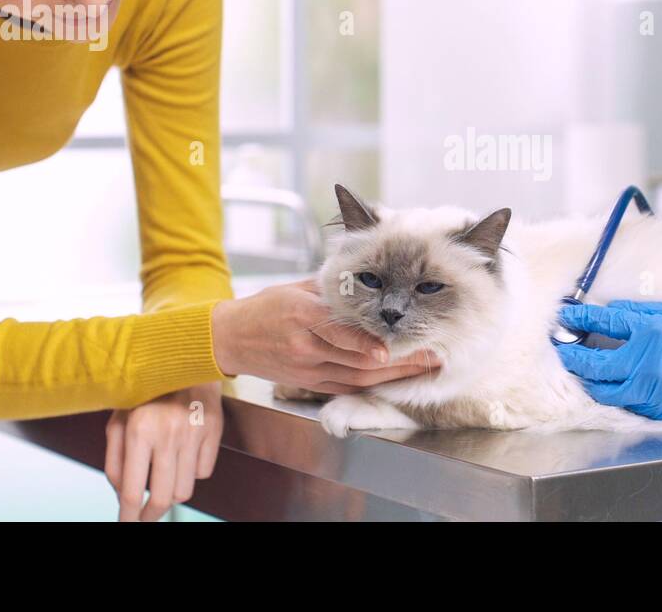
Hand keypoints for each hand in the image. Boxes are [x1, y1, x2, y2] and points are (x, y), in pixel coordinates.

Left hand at [104, 380, 222, 521]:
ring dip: (171, 492)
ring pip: (185, 489)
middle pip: (163, 497)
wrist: (184, 358)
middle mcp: (168, 434)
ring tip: (163, 480)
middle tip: (146, 517)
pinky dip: (192, 472)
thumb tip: (124, 495)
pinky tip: (183, 456)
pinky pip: (204, 471)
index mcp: (139, 430)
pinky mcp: (214, 431)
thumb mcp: (118, 421)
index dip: (129, 516)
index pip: (133, 490)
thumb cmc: (145, 392)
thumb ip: (114, 461)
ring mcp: (195, 433)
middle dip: (152, 515)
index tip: (127, 524)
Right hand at [210, 279, 441, 392]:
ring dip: (394, 376)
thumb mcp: (296, 288)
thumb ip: (332, 286)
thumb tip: (368, 274)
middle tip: (431, 355)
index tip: (389, 348)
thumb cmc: (266, 307)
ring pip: (357, 378)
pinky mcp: (309, 383)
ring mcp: (307, 369)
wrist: (230, 338)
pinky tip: (397, 379)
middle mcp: (305, 346)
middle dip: (399, 361)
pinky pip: (346, 386)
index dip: (364, 344)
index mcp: (301, 315)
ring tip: (424, 367)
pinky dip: (374, 384)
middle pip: (357, 360)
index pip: (337, 333)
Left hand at [555, 299, 661, 421]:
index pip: (605, 325)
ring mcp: (653, 393)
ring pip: (605, 390)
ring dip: (589, 378)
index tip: (567, 315)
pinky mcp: (660, 412)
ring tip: (580, 366)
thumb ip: (646, 315)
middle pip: (595, 364)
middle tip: (564, 345)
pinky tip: (609, 382)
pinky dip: (613, 392)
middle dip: (574, 355)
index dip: (581, 319)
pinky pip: (626, 402)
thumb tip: (613, 312)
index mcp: (655, 334)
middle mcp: (649, 366)